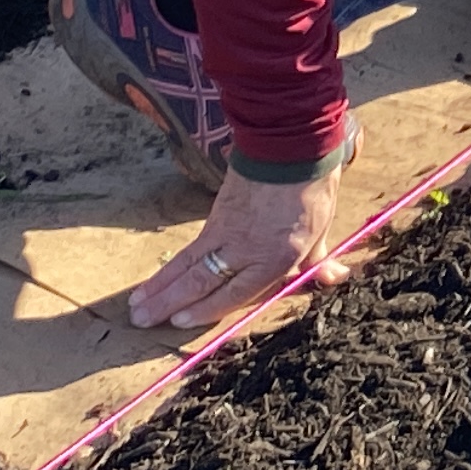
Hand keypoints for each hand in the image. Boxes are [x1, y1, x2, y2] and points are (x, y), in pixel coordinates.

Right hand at [131, 165, 358, 332]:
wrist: (289, 146)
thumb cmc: (310, 191)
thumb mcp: (321, 230)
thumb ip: (318, 260)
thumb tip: (335, 278)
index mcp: (276, 257)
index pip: (236, 292)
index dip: (207, 309)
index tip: (181, 323)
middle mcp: (245, 249)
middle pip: (201, 282)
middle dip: (169, 304)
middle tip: (140, 321)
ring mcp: (226, 232)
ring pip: (187, 266)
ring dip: (159, 289)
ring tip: (135, 308)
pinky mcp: (215, 217)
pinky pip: (189, 249)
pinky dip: (169, 268)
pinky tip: (155, 280)